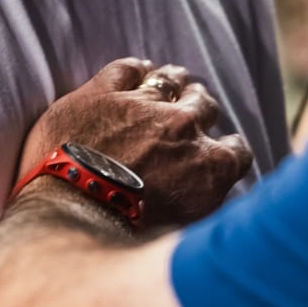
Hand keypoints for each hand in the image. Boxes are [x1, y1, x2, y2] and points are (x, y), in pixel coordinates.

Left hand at [15, 58, 252, 229]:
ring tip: (170, 85)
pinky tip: (138, 72)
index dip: (228, 152)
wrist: (70, 216)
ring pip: (171, 80)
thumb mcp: (183, 235)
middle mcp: (184, 128)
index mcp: (210, 166)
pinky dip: (137, 70)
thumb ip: (204, 209)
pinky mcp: (102, 92)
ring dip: (174, 83)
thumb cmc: (124, 238)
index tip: (218, 156)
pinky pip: (128, 68)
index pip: (237, 150)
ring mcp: (143, 104)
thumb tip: (212, 209)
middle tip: (187, 120)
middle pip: (204, 106)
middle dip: (199, 111)